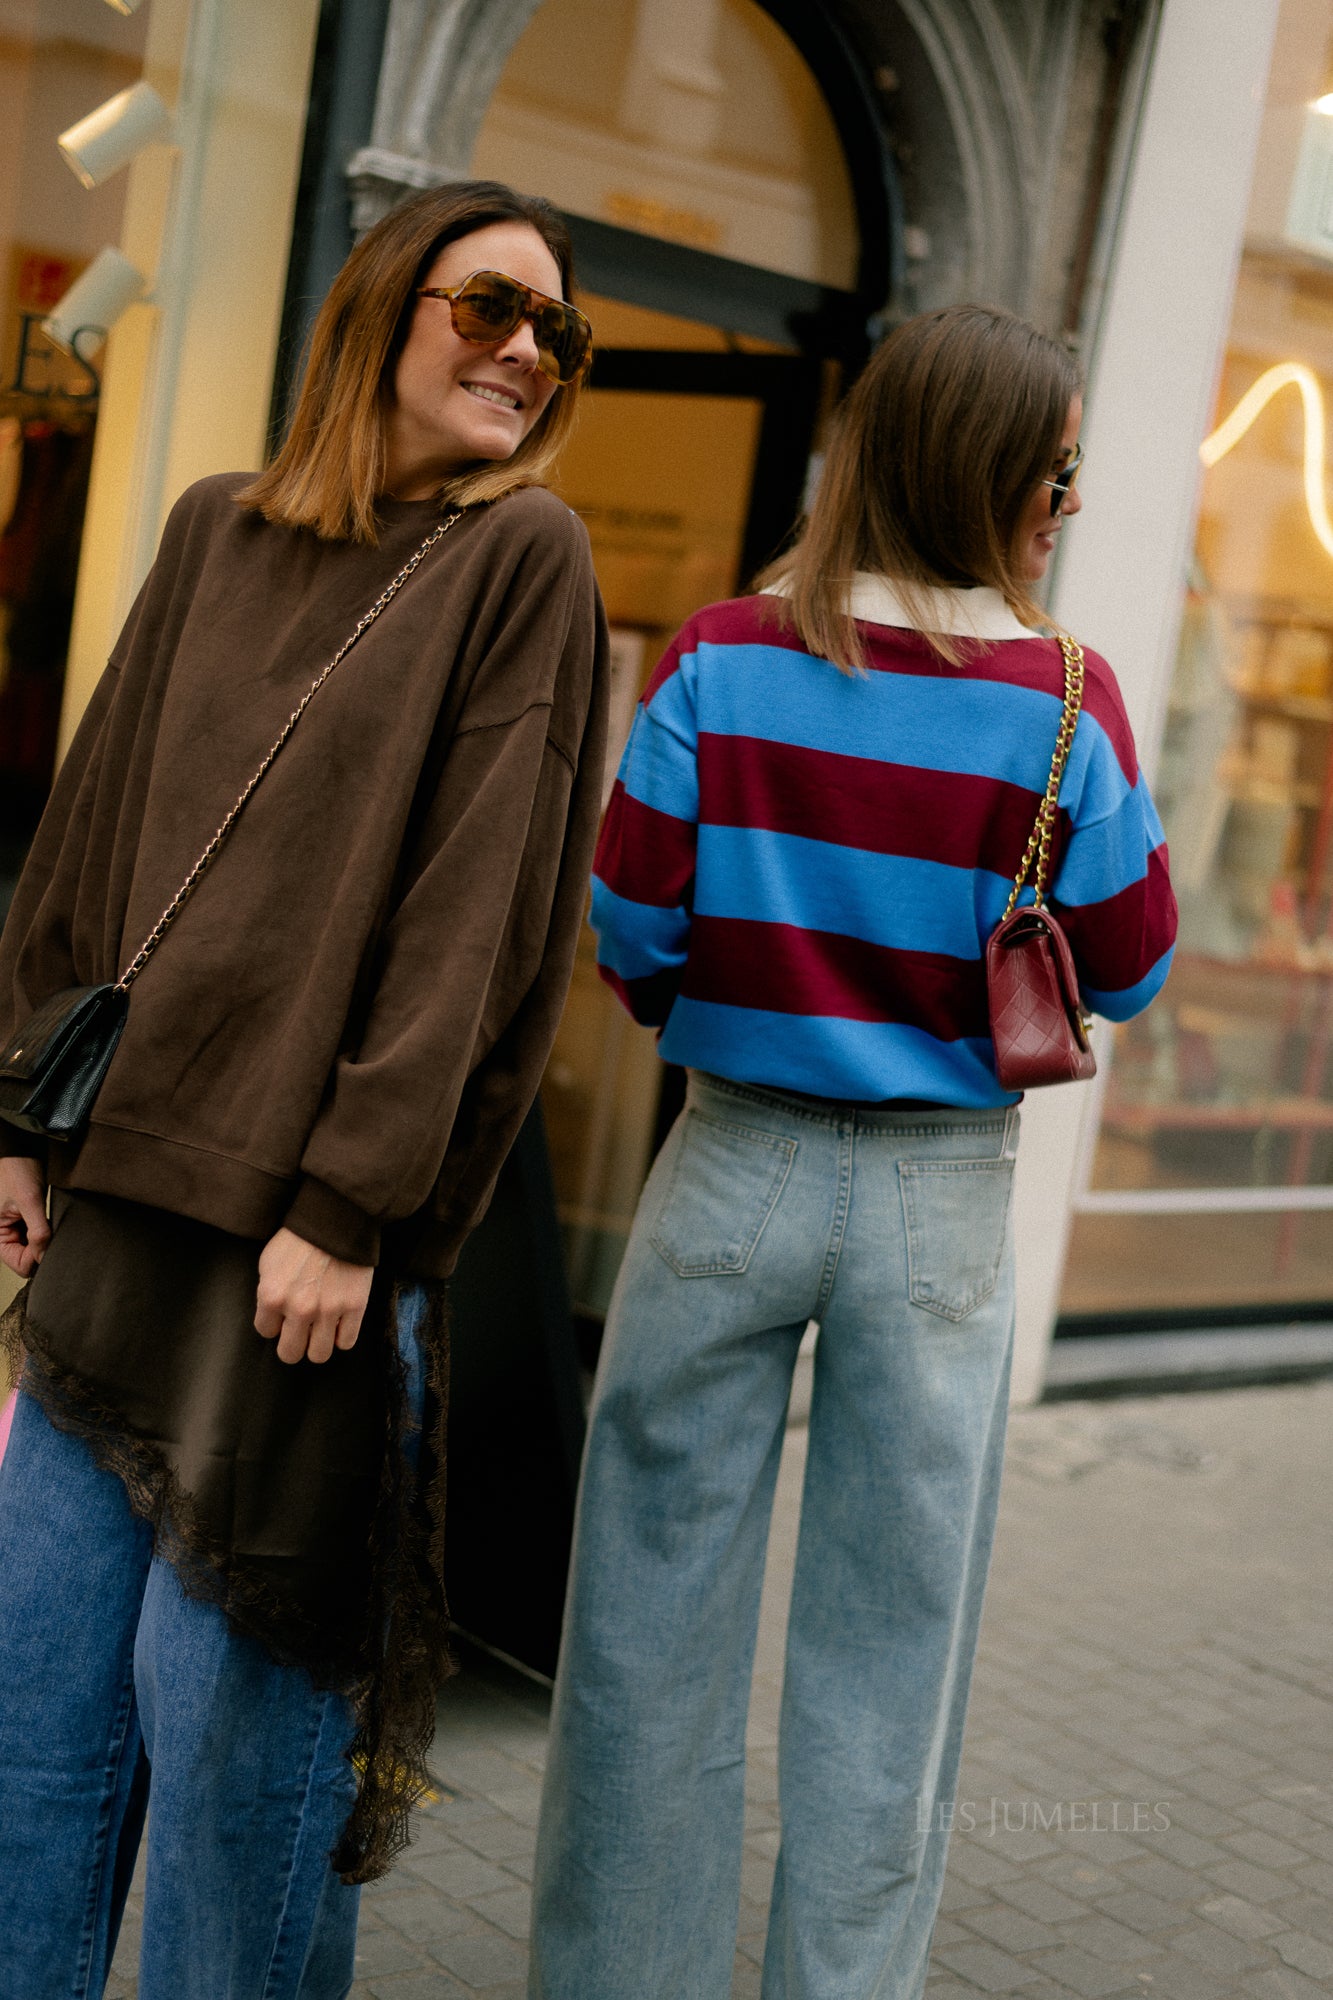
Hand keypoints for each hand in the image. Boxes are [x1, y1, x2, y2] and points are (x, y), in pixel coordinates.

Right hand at [0, 1155, 50, 1276]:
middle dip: (42, 1249)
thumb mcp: (30, 1201)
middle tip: (52, 1232)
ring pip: (36, 1249)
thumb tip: (44, 1257)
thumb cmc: (18, 1169)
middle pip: (29, 1259)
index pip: (20, 1265)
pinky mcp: (29, 1220)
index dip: (36, 1258)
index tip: (48, 1242)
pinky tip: (53, 1220)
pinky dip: (49, 1232)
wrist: (24, 1149)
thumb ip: (38, 1232)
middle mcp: (6, 1234)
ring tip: (51, 1222)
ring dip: (46, 1240)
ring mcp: (18, 1228)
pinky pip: (41, 1236)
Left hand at [254, 1227, 373, 1364]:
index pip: (266, 1332)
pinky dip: (342, 1337)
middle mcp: (298, 1309)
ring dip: (318, 1345)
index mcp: (272, 1296)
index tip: (283, 1316)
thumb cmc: (300, 1238)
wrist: (336, 1218)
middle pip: (290, 1354)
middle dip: (293, 1344)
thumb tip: (272, 1314)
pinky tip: (339, 1323)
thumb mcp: (269, 1262)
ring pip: (319, 1355)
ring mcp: (328, 1310)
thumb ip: (268, 1292)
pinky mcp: (354, 1307)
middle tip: (300, 1332)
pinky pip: (346, 1343)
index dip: (274, 1324)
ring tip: (321, 1331)